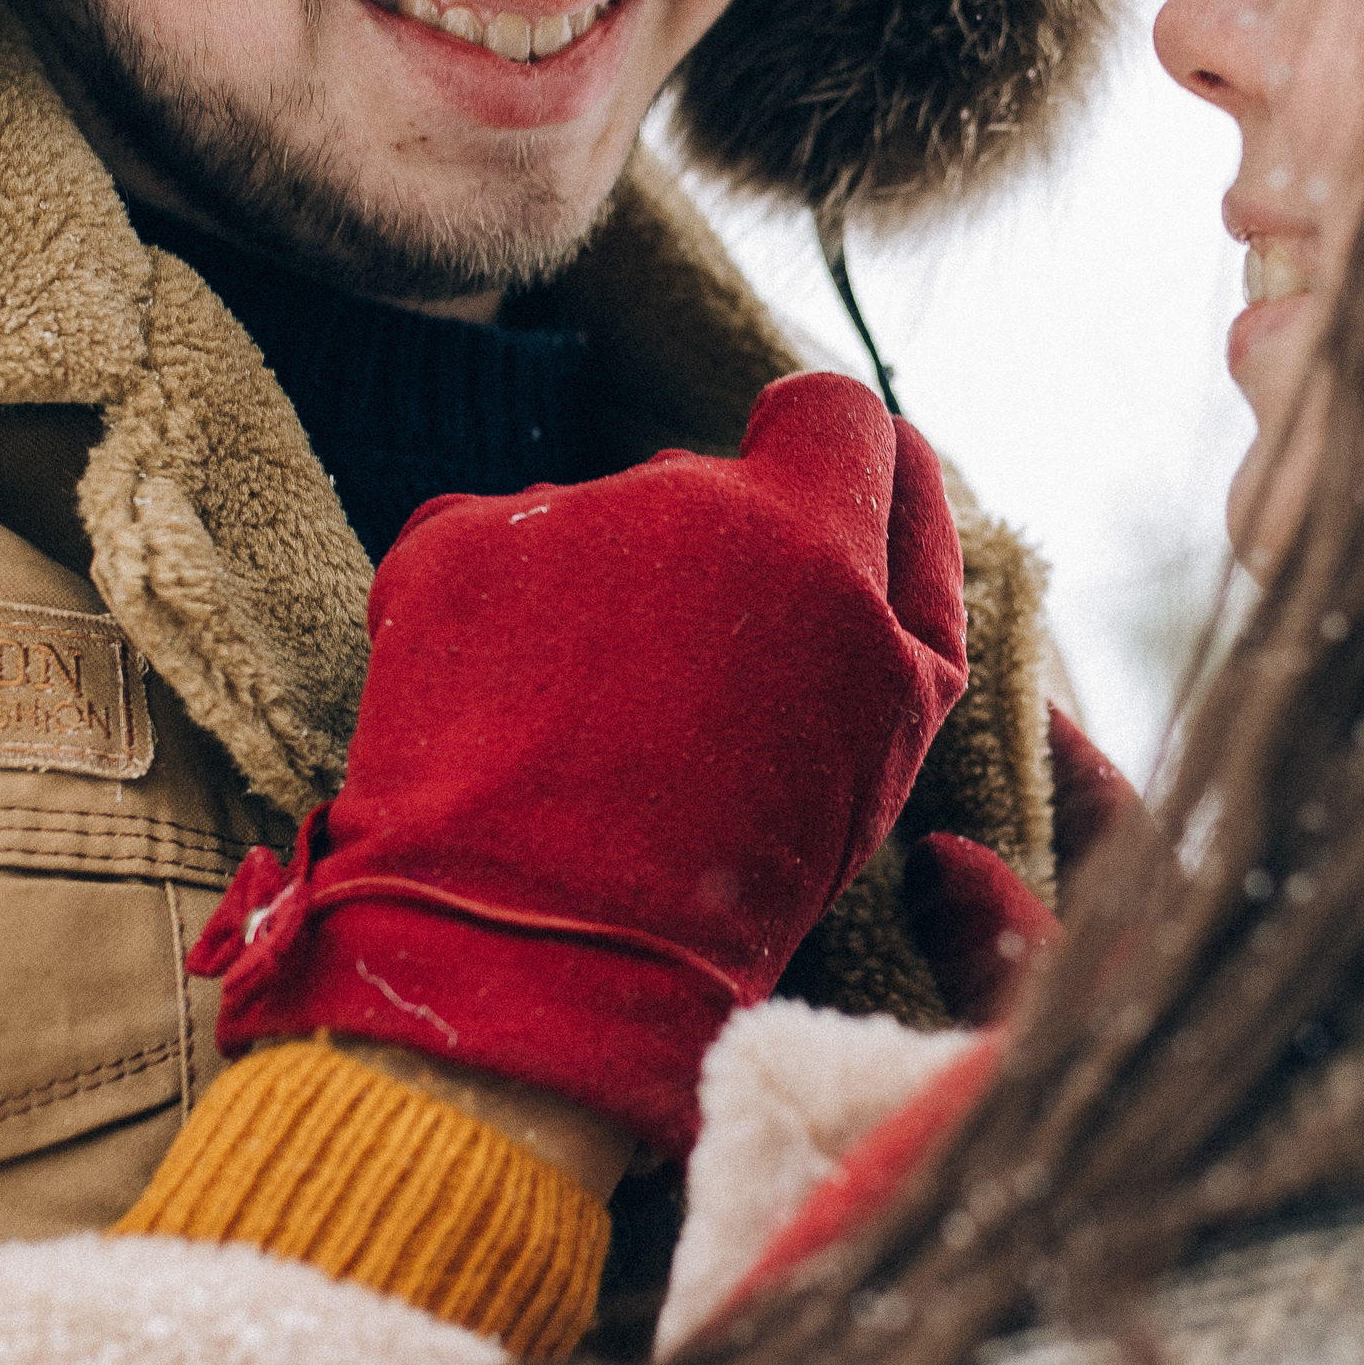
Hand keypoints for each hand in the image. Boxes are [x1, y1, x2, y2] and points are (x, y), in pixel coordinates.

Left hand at [189, 377, 967, 1159]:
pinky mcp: (448, 546)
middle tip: (684, 709)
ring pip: (597, 527)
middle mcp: (691, 496)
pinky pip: (487, 550)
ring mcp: (561, 516)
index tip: (804, 541)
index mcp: (821, 538)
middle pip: (710, 485)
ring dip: (597, 600)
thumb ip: (914, 579)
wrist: (536, 950)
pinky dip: (492, 619)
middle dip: (705, 568)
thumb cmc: (738, 867)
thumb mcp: (894, 729)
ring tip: (581, 740)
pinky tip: (500, 725)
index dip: (826, 468)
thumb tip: (902, 459)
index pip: (838, 414)